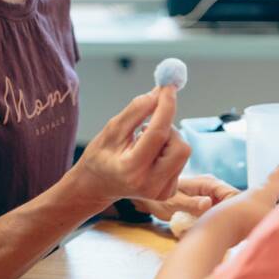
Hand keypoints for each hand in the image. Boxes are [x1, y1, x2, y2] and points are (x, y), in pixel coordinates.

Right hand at [68, 87, 190, 206]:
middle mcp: (150, 185)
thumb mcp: (111, 129)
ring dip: (168, 137)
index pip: (158, 134)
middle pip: (180, 147)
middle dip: (170, 126)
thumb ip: (136, 110)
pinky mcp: (169, 192)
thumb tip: (159, 92)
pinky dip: (168, 149)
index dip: (166, 106)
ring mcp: (161, 192)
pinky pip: (180, 161)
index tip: (169, 86)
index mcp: (131, 169)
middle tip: (153, 117)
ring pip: (182, 152)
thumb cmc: (100, 155)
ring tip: (144, 139)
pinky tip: (150, 153)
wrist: (96, 185)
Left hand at [133, 175, 240, 220]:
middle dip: (227, 216)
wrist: (147, 197)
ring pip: (225, 208)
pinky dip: (213, 221)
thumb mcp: (174, 203)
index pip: (231, 193)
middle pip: (231, 201)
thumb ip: (191, 204)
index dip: (233, 208)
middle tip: (217, 230)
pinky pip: (216, 212)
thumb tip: (208, 203)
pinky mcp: (206, 203)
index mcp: (207, 182)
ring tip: (210, 230)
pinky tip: (206, 229)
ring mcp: (210, 195)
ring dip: (220, 220)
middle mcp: (212, 186)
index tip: (226, 223)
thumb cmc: (158, 198)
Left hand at [205, 157, 278, 240]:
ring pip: (270, 198)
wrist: (218, 227)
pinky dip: (273, 212)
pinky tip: (275, 222)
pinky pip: (262, 209)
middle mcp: (257, 193)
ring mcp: (248, 204)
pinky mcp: (241, 216)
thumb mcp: (274, 218)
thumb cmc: (247, 220)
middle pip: (278, 186)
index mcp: (267, 189)